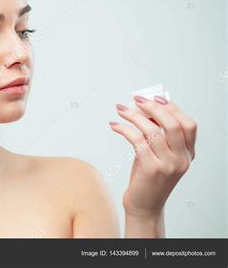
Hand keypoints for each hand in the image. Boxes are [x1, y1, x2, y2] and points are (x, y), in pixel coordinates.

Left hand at [109, 95, 196, 217]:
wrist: (144, 205)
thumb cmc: (148, 178)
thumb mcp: (157, 154)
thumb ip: (156, 135)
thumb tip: (143, 109)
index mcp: (188, 154)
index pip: (188, 124)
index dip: (172, 108)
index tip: (155, 98)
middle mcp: (182, 159)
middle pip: (172, 124)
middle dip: (153, 107)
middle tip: (136, 99)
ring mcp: (168, 165)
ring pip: (153, 130)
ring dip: (134, 116)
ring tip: (121, 110)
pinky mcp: (151, 168)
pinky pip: (137, 140)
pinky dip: (124, 129)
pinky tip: (115, 125)